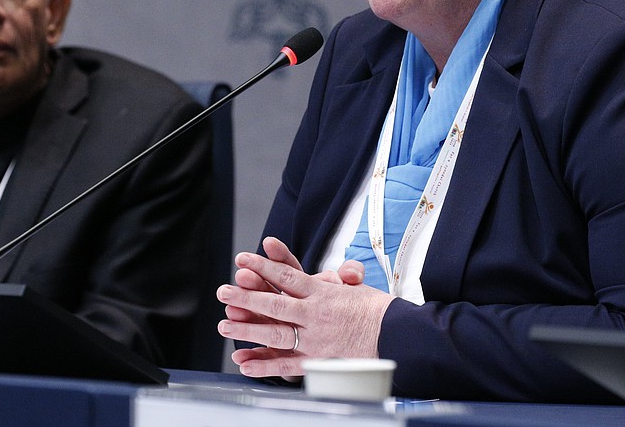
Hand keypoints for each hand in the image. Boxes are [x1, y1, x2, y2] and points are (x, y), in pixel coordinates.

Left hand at [217, 237, 393, 378]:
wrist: (400, 339)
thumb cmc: (380, 312)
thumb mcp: (358, 287)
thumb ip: (342, 278)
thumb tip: (344, 271)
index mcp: (324, 292)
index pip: (287, 274)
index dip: (263, 266)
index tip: (244, 260)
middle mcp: (316, 314)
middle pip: (274, 302)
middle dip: (246, 296)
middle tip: (224, 291)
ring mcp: (315, 339)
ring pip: (274, 333)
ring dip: (247, 329)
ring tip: (224, 325)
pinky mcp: (317, 361)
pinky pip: (286, 365)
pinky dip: (264, 365)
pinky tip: (244, 364)